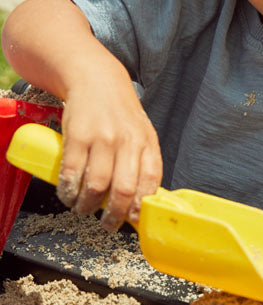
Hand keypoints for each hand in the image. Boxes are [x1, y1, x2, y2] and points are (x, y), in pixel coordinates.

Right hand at [57, 76, 162, 230]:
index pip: (151, 182)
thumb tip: (139, 202)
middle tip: (108, 225)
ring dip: (87, 206)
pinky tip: (69, 195)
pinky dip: (68, 192)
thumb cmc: (119, 113)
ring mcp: (102, 138)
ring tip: (84, 209)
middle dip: (114, 215)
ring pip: (96, 186)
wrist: (95, 79)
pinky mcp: (77, 136)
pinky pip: (72, 174)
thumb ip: (143, 162)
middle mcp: (127, 141)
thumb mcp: (141, 133)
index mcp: (147, 143)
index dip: (141, 206)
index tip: (132, 220)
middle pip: (123, 190)